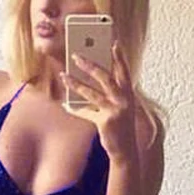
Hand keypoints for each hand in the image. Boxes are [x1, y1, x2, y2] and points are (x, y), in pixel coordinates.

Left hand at [61, 41, 137, 164]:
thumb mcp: (121, 108)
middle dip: (90, 65)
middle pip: (105, 77)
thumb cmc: (122, 128)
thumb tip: (91, 82)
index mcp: (129, 94)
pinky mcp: (105, 122)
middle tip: (76, 56)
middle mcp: (124, 100)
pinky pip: (86, 112)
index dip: (120, 57)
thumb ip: (112, 95)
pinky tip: (65, 104)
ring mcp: (115, 111)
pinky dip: (74, 108)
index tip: (114, 43)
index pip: (124, 71)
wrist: (126, 151)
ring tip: (64, 75)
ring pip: (92, 93)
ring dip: (76, 83)